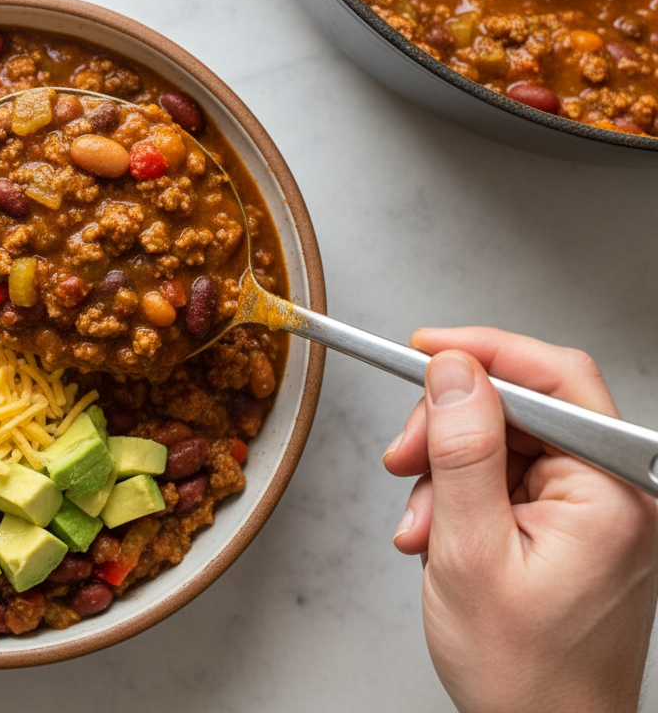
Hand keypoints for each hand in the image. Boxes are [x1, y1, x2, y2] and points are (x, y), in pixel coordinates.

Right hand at [383, 327, 657, 712]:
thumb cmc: (522, 670)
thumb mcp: (469, 551)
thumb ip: (463, 452)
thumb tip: (454, 372)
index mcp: (611, 490)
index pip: (554, 378)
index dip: (483, 353)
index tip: (425, 348)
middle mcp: (616, 490)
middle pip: (524, 407)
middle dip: (450, 429)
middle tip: (403, 459)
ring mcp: (597, 510)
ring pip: (507, 443)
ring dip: (447, 474)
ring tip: (422, 528)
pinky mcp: (574, 526)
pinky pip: (509, 480)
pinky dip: (462, 499)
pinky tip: (439, 537)